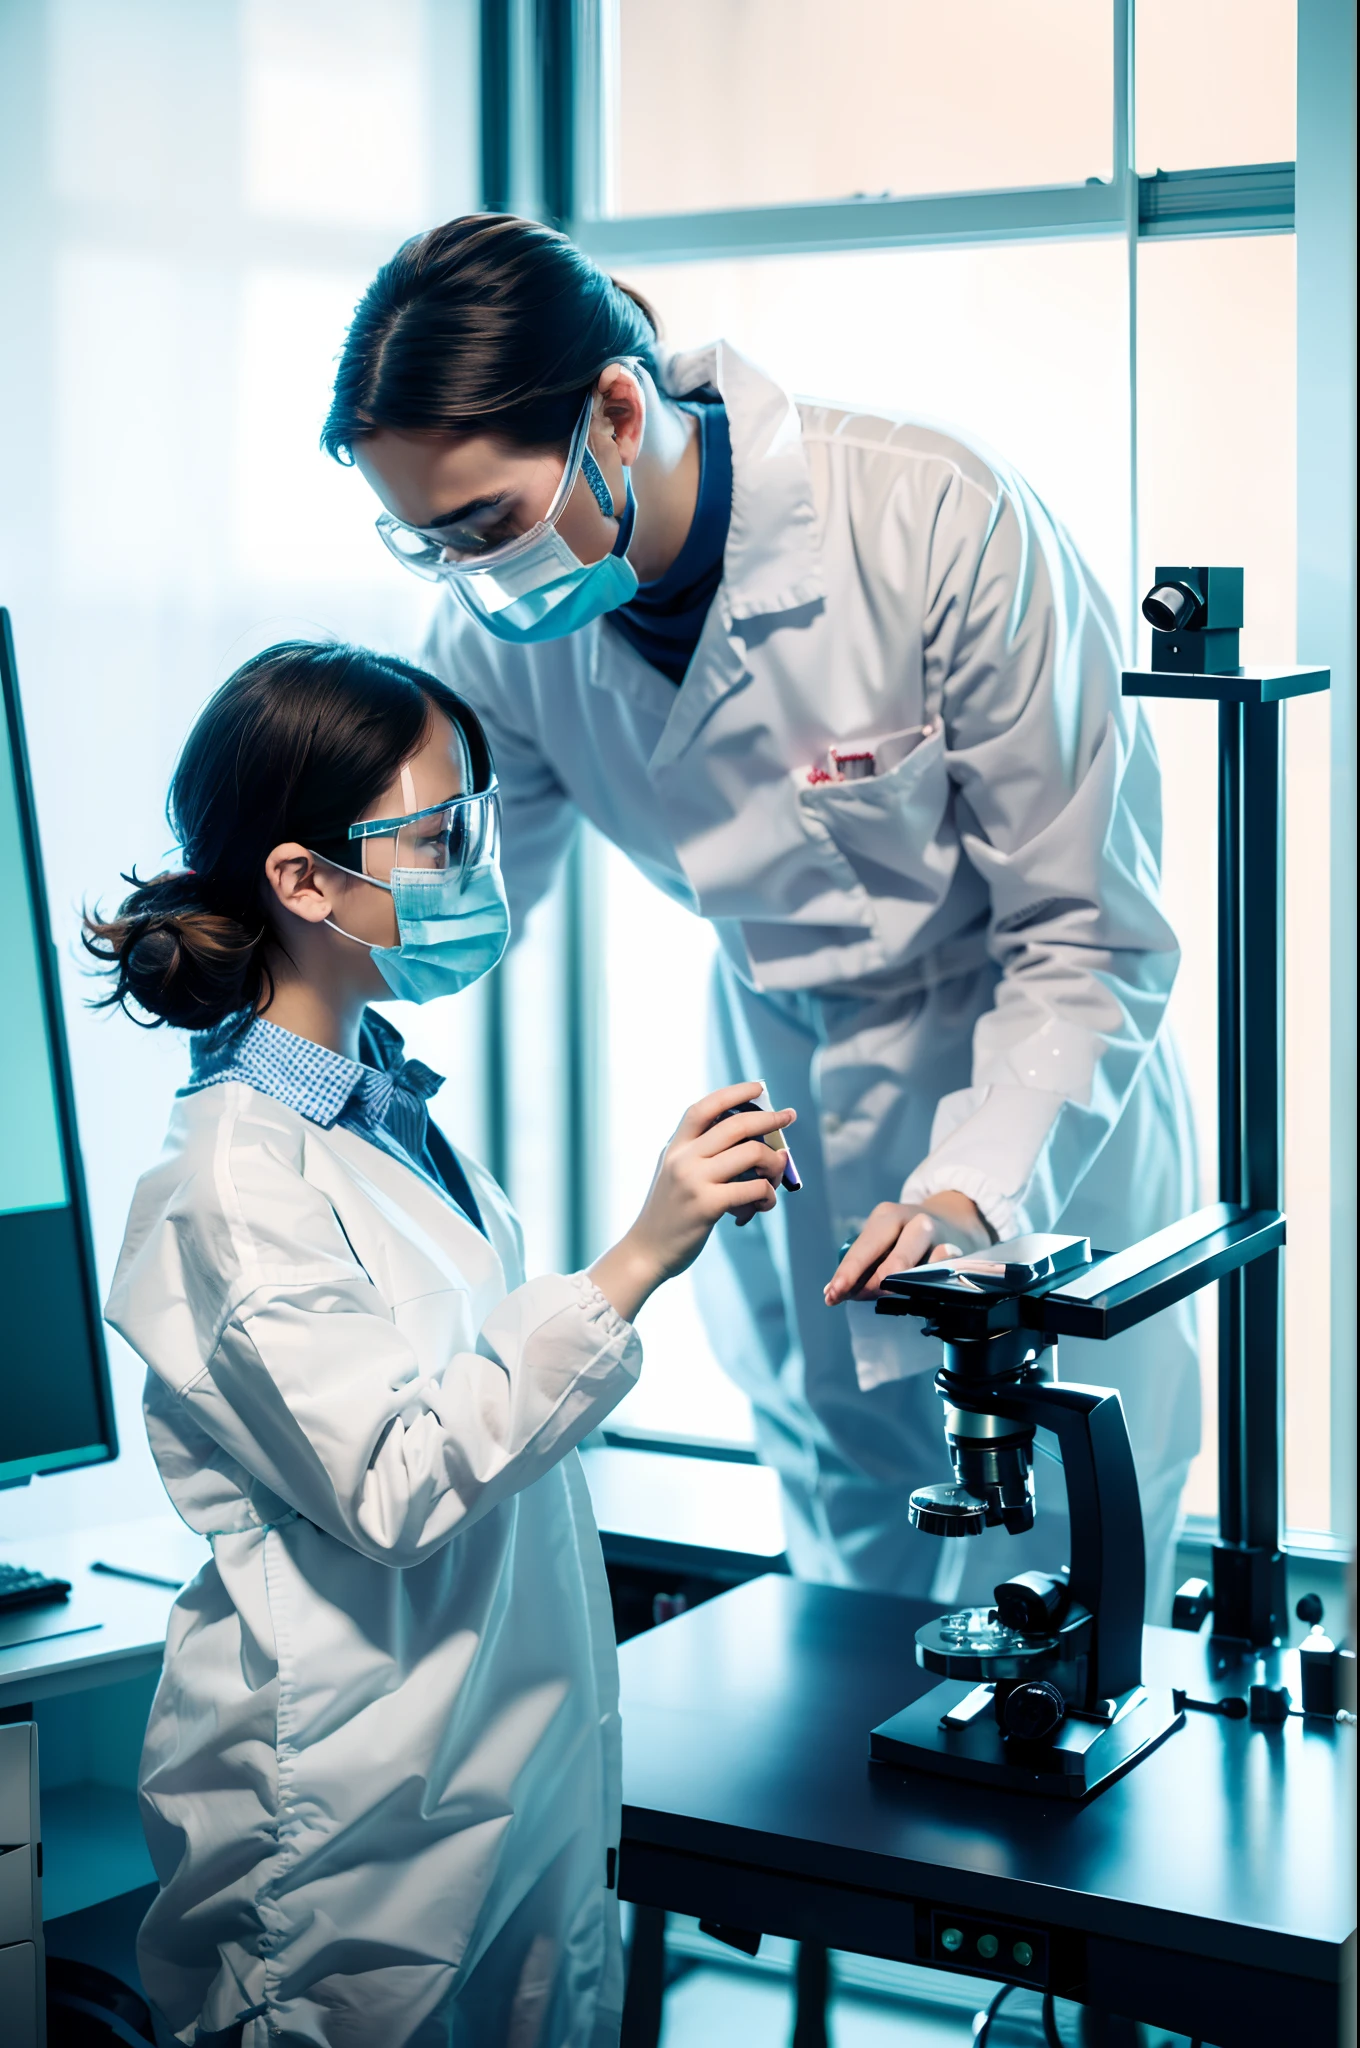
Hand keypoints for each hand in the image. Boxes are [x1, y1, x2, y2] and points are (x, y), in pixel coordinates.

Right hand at [589, 1084, 796, 1322]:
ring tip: (774, 1177)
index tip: (758, 1087)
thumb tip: (751, 1141)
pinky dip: (767, 1196)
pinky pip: (754, 1189)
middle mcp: (683, 1159)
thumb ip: (700, 1155)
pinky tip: (764, 1205)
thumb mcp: (675, 1174)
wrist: (646, 1251)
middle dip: (769, 1118)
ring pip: (752, 1154)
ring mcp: (694, 1181)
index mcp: (675, 1147)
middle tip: (789, 1116)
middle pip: (736, 1125)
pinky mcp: (708, 1206)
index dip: (733, 1093)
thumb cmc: (669, 1213)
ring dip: (774, 1163)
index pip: (704, 1108)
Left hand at [822, 1192, 993, 1305]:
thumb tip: (832, 1293)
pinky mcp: (958, 1256)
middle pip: (893, 1265)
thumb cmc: (904, 1238)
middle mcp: (916, 1222)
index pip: (864, 1249)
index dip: (846, 1275)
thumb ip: (860, 1266)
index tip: (831, 1296)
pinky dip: (923, 1288)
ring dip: (898, 1290)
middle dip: (873, 1288)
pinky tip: (916, 1290)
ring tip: (886, 1295)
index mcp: (888, 1216)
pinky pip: (938, 1278)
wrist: (952, 1221)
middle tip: (860, 1298)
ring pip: (918, 1273)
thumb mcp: (882, 1241)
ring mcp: (940, 1239)